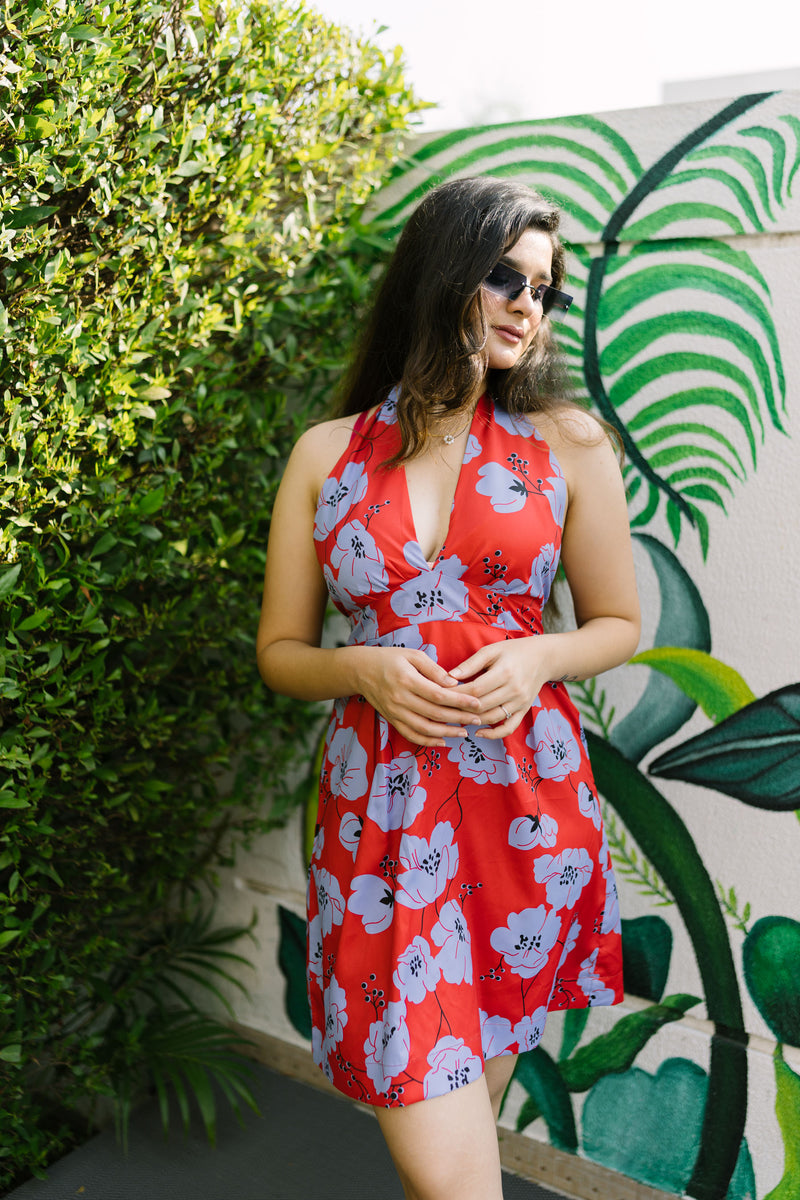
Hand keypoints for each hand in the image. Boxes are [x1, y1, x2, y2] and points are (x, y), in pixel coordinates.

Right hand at [355, 647, 483, 746]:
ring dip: (446, 733)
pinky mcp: (392, 719)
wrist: (361, 671)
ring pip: (424, 728)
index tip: (477, 703)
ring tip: (464, 732)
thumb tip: (453, 684)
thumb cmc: (390, 659)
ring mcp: (395, 712)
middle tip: (477, 719)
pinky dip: (427, 741)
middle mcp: (400, 699)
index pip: (438, 695)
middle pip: (434, 713)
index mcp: (407, 680)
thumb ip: (434, 669)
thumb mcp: (412, 655)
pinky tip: (442, 741)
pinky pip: (410, 735)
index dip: (459, 701)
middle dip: (459, 718)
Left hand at [449, 637, 553, 738]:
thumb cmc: (512, 651)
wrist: (543, 658)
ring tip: (455, 718)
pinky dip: (493, 734)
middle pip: (482, 705)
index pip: (475, 689)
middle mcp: (514, 689)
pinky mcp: (524, 710)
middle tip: (443, 708)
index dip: (456, 694)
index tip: (441, 694)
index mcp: (504, 672)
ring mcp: (520, 702)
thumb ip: (471, 663)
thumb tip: (449, 677)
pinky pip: (509, 727)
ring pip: (492, 718)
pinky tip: (478, 733)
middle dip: (459, 708)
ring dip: (472, 720)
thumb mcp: (491, 650)